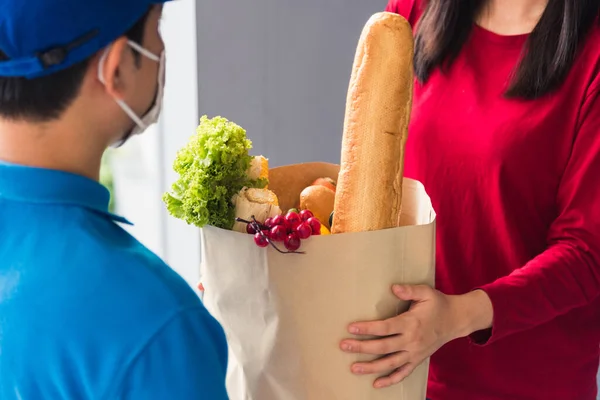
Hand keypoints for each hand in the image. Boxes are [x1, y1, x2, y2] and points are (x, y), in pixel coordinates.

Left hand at [340, 285, 492, 388]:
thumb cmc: (438, 304)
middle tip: (344, 346)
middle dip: (362, 348)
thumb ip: (409, 290)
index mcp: (410, 323)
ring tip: (353, 368)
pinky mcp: (417, 360)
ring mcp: (414, 353)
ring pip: (390, 364)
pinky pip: (403, 373)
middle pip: (383, 347)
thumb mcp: (426, 292)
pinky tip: (376, 384)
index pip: (384, 328)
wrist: (456, 320)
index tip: (351, 328)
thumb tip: (393, 288)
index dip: (367, 329)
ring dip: (371, 367)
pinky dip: (390, 380)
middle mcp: (411, 341)